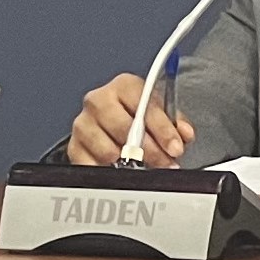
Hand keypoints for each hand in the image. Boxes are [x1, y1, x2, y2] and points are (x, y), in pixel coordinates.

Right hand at [68, 74, 187, 166]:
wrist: (107, 123)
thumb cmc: (135, 115)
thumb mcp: (159, 113)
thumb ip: (175, 123)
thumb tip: (184, 134)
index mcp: (124, 86)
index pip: (144, 105)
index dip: (163, 129)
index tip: (175, 147)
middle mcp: (99, 100)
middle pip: (124, 128)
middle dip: (150, 150)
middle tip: (165, 163)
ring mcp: (84, 123)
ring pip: (108, 149)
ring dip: (128, 164)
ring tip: (142, 168)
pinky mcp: (74, 147)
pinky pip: (92, 166)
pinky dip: (109, 173)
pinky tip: (120, 172)